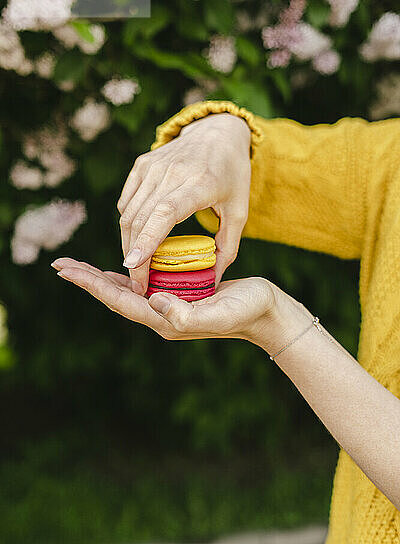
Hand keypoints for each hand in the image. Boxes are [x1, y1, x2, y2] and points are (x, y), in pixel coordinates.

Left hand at [51, 258, 311, 352]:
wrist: (266, 312)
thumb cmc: (248, 310)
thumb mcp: (220, 312)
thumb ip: (188, 316)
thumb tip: (155, 303)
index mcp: (164, 320)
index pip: (119, 301)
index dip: (91, 285)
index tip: (66, 269)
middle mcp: (161, 315)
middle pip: (115, 296)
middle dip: (88, 280)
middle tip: (60, 264)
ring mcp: (169, 306)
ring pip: (127, 290)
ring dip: (102, 277)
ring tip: (80, 266)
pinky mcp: (178, 295)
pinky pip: (144, 283)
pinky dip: (127, 272)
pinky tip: (122, 265)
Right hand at [117, 112, 250, 294]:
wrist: (218, 132)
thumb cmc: (232, 175)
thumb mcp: (239, 211)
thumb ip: (227, 247)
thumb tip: (211, 281)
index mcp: (200, 183)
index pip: (165, 213)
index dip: (147, 240)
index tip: (134, 266)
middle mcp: (172, 172)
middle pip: (140, 219)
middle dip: (134, 257)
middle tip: (139, 285)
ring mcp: (153, 166)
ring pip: (128, 213)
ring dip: (128, 244)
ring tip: (137, 268)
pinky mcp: (141, 164)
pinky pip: (126, 202)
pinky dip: (128, 224)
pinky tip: (139, 239)